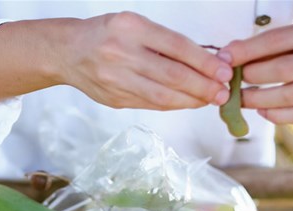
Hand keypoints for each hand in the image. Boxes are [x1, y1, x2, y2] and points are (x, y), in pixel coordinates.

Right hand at [59, 12, 231, 109]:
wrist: (68, 52)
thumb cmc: (106, 34)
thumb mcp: (135, 24)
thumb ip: (165, 42)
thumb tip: (205, 61)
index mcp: (131, 28)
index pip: (177, 47)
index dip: (204, 62)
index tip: (223, 71)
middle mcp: (122, 54)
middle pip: (172, 75)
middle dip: (203, 86)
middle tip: (223, 92)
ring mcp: (116, 79)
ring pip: (162, 95)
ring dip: (191, 100)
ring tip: (209, 100)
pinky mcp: (115, 99)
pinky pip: (150, 104)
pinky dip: (172, 104)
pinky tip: (187, 102)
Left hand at [220, 10, 292, 124]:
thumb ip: (280, 41)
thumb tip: (235, 55)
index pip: (277, 41)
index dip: (246, 52)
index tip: (224, 58)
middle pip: (282, 72)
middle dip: (251, 77)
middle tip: (232, 81)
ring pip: (291, 97)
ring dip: (259, 101)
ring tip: (242, 99)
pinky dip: (280, 116)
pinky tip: (264, 112)